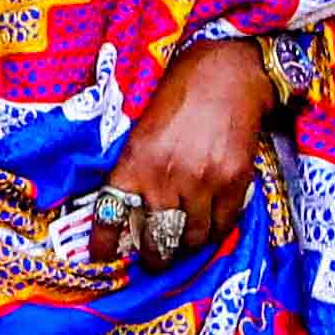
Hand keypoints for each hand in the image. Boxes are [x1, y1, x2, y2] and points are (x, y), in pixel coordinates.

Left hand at [94, 37, 280, 269]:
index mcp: (135, 162)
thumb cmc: (178, 97)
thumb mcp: (141, 131)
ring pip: (192, 238)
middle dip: (154, 256)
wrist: (226, 74)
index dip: (103, 244)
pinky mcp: (234, 182)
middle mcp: (166, 178)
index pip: (111, 215)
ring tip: (184, 244)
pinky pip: (224, 225)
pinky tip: (210, 226)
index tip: (101, 259)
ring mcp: (203, 182)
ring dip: (186, 247)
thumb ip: (135, 169)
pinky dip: (215, 231)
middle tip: (154, 259)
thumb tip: (129, 209)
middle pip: (157, 238)